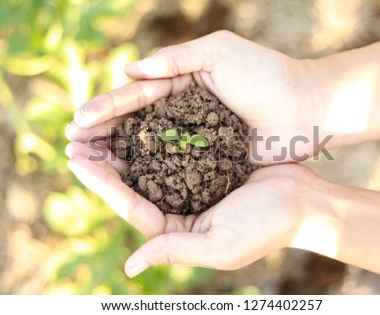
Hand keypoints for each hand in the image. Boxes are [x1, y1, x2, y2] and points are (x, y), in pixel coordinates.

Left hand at [65, 141, 316, 276]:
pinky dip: (153, 131)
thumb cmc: (267, 226)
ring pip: (148, 161)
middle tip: (75, 137)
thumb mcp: (221, 246)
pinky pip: (172, 146)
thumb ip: (176, 251)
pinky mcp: (204, 163)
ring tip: (97, 122)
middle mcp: (178, 206)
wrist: (303, 200)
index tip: (78, 160)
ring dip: (122, 142)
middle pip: (133, 183)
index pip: (131, 206)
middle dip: (104, 161)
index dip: (103, 185)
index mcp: (176, 230)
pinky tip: (137, 114)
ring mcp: (190, 183)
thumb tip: (131, 265)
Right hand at [66, 31, 319, 162]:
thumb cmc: (267, 76)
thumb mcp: (220, 52)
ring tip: (87, 162)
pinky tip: (125, 179)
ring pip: (150, 147)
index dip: (107, 108)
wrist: (307, 109)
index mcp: (184, 83)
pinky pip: (174, 166)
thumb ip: (175, 59)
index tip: (78, 120)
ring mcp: (197, 138)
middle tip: (71, 144)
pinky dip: (149, 172)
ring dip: (118, 154)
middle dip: (104, 132)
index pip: (137, 95)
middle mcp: (186, 111)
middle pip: (136, 123)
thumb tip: (130, 70)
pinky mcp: (210, 160)